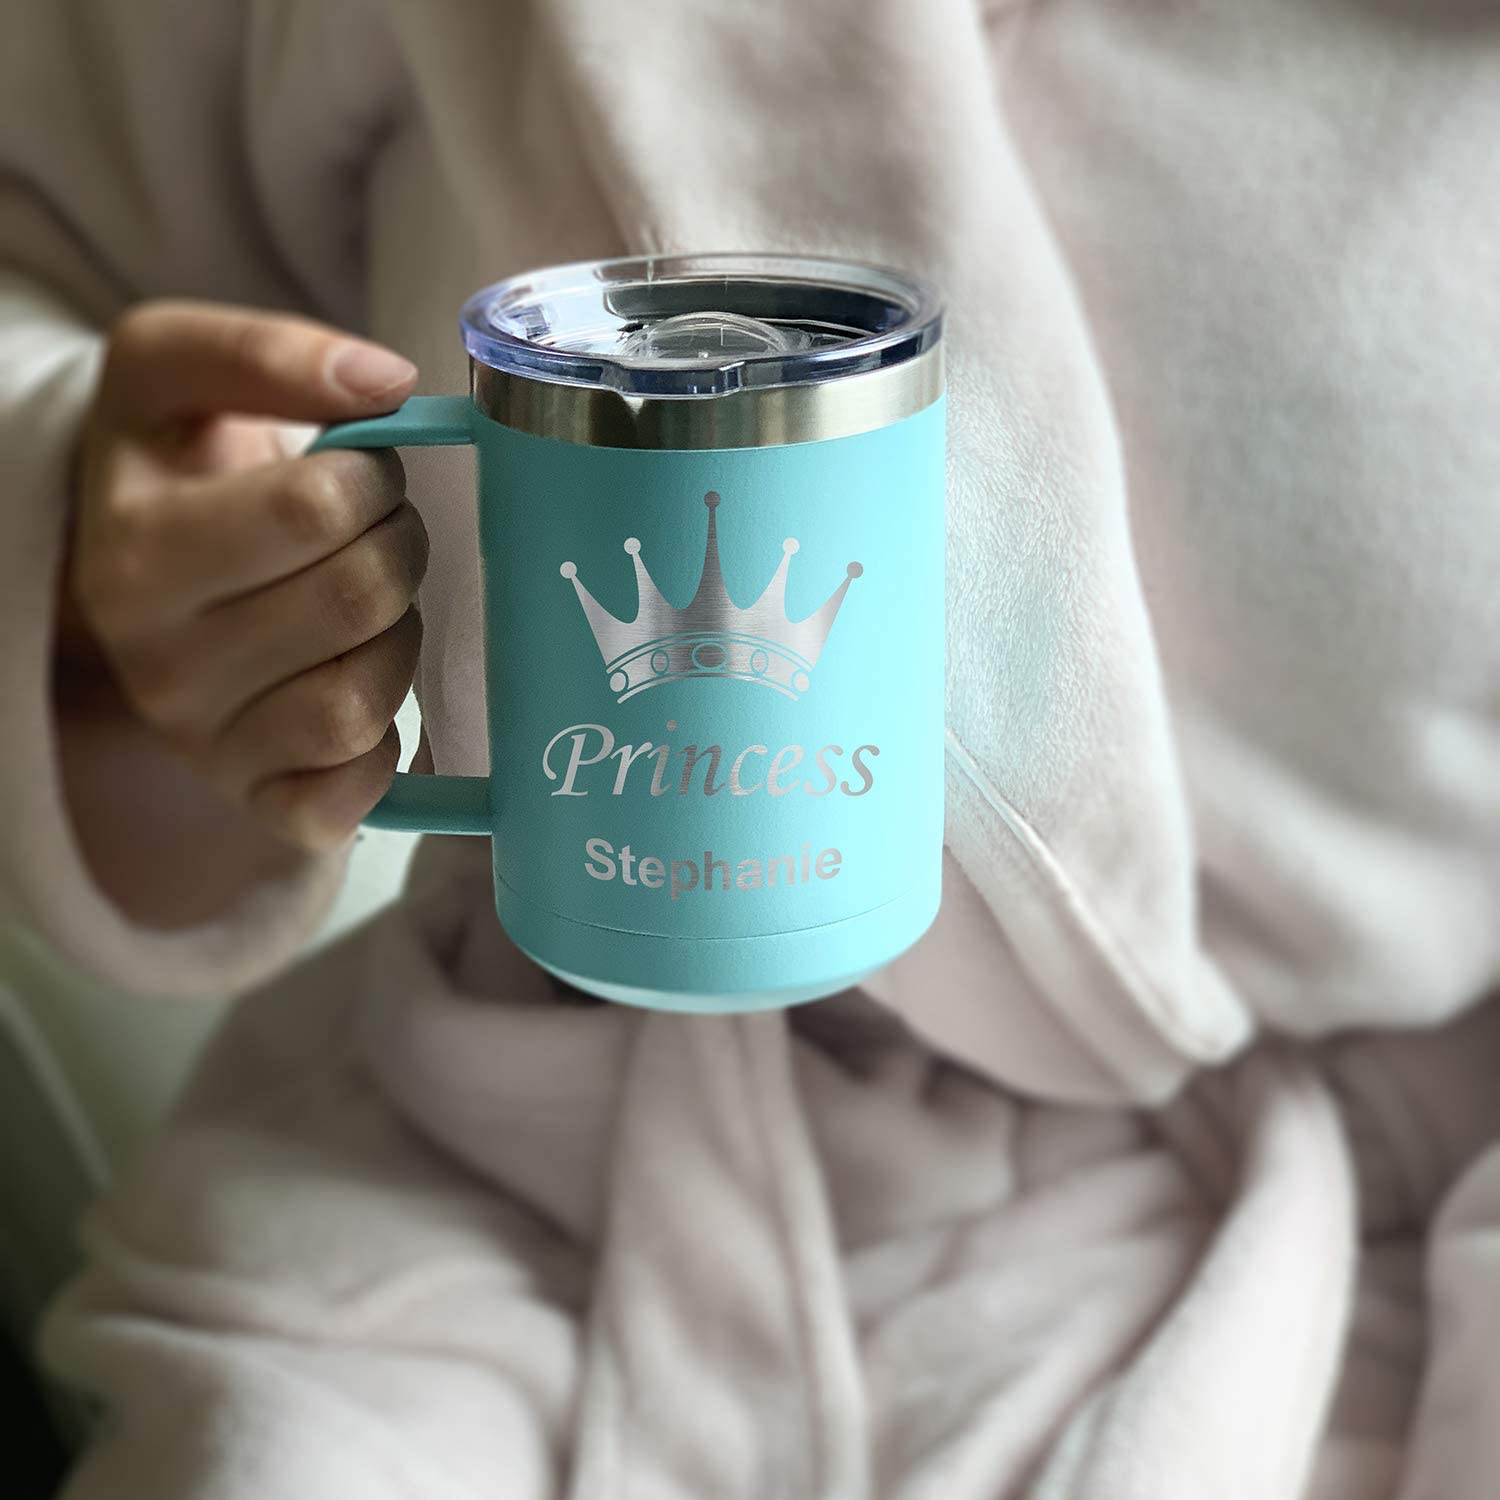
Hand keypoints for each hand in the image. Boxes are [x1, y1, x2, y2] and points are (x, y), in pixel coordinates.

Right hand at [63, 301, 425, 851]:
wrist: (139, 576)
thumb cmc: (179, 471)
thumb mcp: (176, 375)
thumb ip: (267, 352)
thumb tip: (386, 380)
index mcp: (135, 550)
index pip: (315, 507)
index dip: (374, 476)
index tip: (364, 471)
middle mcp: (157, 662)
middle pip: (356, 599)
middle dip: (399, 550)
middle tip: (381, 534)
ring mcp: (206, 743)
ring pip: (362, 702)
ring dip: (399, 641)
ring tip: (370, 608)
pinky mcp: (258, 801)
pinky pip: (351, 797)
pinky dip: (385, 747)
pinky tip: (363, 688)